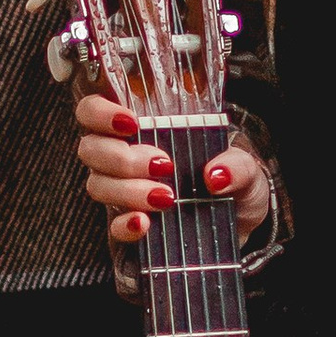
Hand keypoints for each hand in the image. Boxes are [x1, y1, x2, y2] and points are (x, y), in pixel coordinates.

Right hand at [74, 92, 270, 247]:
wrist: (241, 222)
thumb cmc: (233, 181)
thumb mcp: (245, 167)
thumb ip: (236, 165)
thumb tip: (215, 175)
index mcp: (140, 128)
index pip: (92, 110)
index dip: (99, 113)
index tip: (130, 123)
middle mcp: (122, 156)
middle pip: (90, 149)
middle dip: (122, 157)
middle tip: (163, 164)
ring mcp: (123, 191)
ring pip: (98, 185)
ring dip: (129, 190)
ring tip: (166, 197)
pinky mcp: (131, 225)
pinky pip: (113, 226)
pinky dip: (125, 224)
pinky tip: (144, 224)